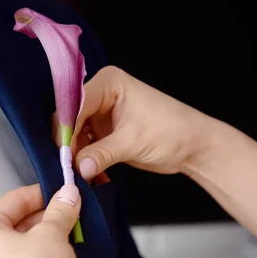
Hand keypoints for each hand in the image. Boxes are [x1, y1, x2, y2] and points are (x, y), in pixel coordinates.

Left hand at [0, 184, 81, 257]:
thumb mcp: (53, 234)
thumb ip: (60, 209)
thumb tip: (69, 192)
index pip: (13, 199)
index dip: (43, 192)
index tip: (65, 190)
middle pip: (15, 222)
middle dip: (46, 215)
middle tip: (72, 211)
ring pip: (20, 244)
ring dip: (46, 235)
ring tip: (71, 231)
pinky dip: (41, 255)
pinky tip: (62, 254)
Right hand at [55, 66, 218, 179]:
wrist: (193, 146)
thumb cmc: (171, 131)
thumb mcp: (133, 142)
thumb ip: (102, 154)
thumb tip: (78, 168)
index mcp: (109, 83)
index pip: (75, 103)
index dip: (66, 129)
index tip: (63, 154)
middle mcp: (102, 94)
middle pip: (70, 118)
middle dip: (68, 143)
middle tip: (67, 167)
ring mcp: (102, 114)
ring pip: (75, 134)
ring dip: (76, 154)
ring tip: (76, 175)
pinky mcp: (105, 132)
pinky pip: (86, 145)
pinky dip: (85, 160)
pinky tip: (86, 174)